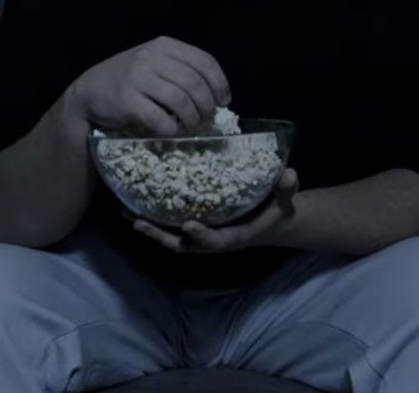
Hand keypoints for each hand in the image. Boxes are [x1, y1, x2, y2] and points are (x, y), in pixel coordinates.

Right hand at [68, 36, 229, 135]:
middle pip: (194, 82)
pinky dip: (172, 128)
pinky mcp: (126, 100)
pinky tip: (173, 131)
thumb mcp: (155, 63)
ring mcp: (137, 78)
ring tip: (192, 126)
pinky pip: (159, 118)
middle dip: (207, 104)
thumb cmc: (130, 79)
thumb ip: (182, 70)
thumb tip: (217, 95)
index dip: (220, 83)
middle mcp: (151, 57)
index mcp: (164, 45)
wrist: (89, 91)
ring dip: (192, 118)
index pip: (204, 61)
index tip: (224, 101)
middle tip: (207, 117)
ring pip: (180, 100)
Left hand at [129, 168, 299, 253]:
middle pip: (183, 244)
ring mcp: (202, 235)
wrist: (271, 220)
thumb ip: (286, 189)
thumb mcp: (285, 201)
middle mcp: (214, 239)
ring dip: (150, 228)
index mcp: (234, 236)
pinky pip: (170, 226)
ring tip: (128, 215)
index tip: (188, 225)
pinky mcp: (194, 227)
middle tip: (139, 222)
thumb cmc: (276, 210)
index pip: (216, 241)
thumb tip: (290, 174)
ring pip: (172, 237)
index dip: (202, 237)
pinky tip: (134, 207)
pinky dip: (153, 220)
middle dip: (161, 235)